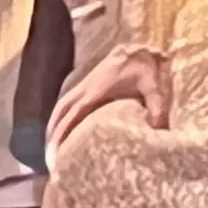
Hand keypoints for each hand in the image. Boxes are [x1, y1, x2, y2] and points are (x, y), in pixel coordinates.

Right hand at [48, 46, 169, 147]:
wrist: (140, 47)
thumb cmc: (146, 67)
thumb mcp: (153, 87)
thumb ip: (156, 107)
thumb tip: (158, 131)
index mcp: (97, 90)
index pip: (73, 115)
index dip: (62, 134)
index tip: (55, 153)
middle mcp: (86, 87)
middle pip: (61, 111)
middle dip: (52, 134)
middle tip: (50, 159)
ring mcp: (85, 84)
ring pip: (61, 106)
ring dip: (54, 125)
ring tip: (51, 148)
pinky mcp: (88, 83)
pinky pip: (68, 102)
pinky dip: (61, 116)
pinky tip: (63, 128)